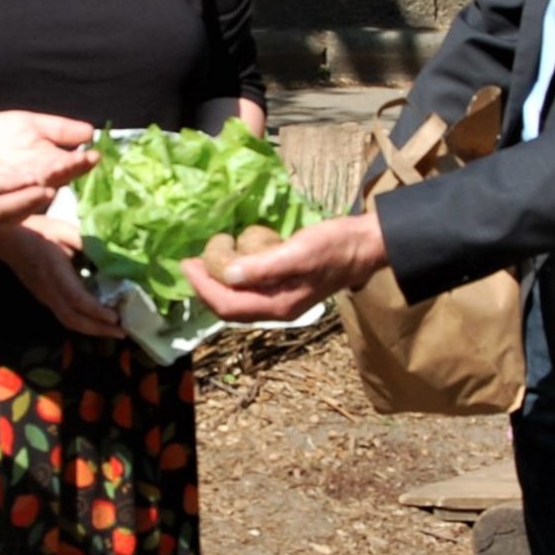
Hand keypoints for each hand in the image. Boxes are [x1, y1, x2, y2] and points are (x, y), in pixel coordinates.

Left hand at [0, 110, 96, 192]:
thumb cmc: (3, 134)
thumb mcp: (34, 125)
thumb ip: (60, 129)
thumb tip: (90, 132)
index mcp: (47, 167)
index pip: (68, 167)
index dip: (79, 163)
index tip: (93, 156)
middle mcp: (31, 182)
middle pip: (50, 179)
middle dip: (61, 172)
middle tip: (72, 163)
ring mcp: (8, 188)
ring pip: (25, 187)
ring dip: (36, 182)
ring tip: (48, 172)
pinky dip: (1, 185)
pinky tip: (8, 180)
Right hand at [0, 222, 123, 338]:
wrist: (6, 239)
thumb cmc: (37, 231)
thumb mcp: (63, 230)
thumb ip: (86, 242)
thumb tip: (112, 255)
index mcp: (54, 272)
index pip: (77, 299)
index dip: (96, 311)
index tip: (115, 317)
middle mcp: (49, 290)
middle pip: (73, 319)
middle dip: (98, 329)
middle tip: (122, 332)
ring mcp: (44, 297)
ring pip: (68, 321)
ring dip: (91, 330)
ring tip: (113, 331)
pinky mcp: (44, 298)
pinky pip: (64, 316)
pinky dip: (82, 322)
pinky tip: (96, 321)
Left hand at [183, 213, 387, 321]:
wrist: (366, 245)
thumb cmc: (334, 246)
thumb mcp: (299, 251)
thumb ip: (264, 266)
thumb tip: (228, 274)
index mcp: (278, 305)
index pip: (227, 305)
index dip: (203, 286)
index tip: (188, 262)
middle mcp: (276, 309)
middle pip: (229, 306)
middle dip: (206, 284)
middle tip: (193, 259)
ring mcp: (281, 299)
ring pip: (237, 297)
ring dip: (219, 279)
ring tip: (212, 253)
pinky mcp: (284, 287)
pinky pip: (250, 287)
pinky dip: (235, 273)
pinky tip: (236, 253)